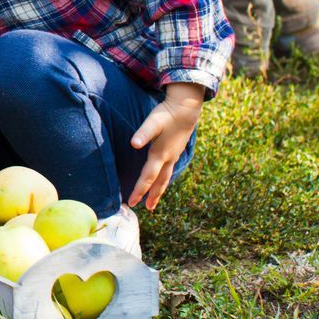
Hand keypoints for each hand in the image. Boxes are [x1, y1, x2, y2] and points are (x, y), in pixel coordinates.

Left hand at [126, 82, 203, 210]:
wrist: (186, 109)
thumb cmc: (167, 114)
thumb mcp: (153, 121)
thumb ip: (143, 133)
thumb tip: (133, 144)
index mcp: (160, 154)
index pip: (148, 177)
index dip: (139, 190)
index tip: (131, 202)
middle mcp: (168, 159)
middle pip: (158, 182)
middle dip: (150, 196)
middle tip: (144, 209)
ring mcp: (173, 156)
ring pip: (165, 179)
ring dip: (158, 191)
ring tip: (152, 203)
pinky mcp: (175, 152)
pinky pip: (168, 172)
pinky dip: (163, 182)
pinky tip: (161, 183)